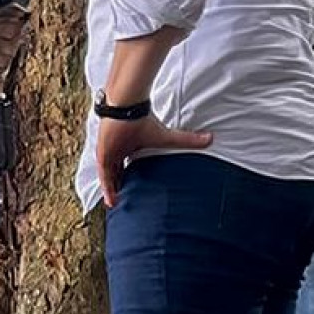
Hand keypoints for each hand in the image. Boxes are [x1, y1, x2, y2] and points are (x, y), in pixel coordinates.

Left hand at [96, 114, 212, 207]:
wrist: (127, 107)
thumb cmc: (144, 119)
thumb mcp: (167, 137)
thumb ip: (188, 140)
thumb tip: (210, 139)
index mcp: (129, 146)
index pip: (127, 166)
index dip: (130, 178)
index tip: (136, 191)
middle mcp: (117, 150)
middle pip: (116, 172)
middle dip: (119, 186)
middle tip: (125, 202)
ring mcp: (108, 152)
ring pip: (109, 176)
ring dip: (112, 190)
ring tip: (118, 206)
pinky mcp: (103, 154)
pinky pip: (104, 175)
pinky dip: (107, 188)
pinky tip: (112, 201)